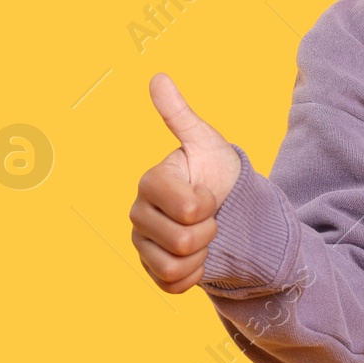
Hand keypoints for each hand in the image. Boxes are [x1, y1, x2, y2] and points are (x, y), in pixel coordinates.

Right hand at [128, 73, 242, 292]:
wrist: (225, 205)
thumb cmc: (214, 169)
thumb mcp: (204, 141)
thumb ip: (179, 114)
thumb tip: (158, 77)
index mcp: (150, 182)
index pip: (188, 209)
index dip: (208, 205)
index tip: (209, 193)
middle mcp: (137, 214)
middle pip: (183, 241)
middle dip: (208, 230)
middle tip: (209, 216)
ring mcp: (141, 243)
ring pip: (173, 267)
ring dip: (201, 254)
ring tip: (203, 235)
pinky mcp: (150, 268)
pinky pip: (171, 285)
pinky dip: (193, 275)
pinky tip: (198, 257)